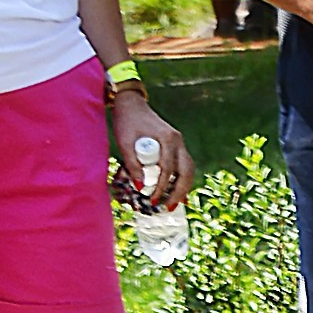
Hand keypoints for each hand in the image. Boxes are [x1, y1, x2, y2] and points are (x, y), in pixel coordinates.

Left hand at [109, 85, 194, 205]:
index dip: (162, 187)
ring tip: (173, 204)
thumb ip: (132, 164)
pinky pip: (184, 166)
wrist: (131, 104)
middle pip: (186, 172)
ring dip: (183, 188)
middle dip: (178, 192)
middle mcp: (178, 141)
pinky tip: (178, 194)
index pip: (169, 169)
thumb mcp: (125, 142)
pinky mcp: (176, 146)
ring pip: (188, 170)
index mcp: (168, 138)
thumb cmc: (127, 121)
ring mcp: (179, 143)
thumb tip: (140, 187)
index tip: (152, 199)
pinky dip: (182, 180)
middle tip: (167, 208)